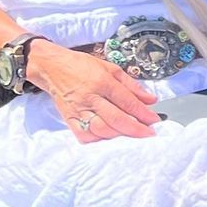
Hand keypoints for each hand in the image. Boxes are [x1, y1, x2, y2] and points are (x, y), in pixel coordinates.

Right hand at [29, 41, 159, 144]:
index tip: (155, 120)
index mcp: (102, 81)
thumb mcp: (110, 68)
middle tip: (148, 134)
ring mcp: (78, 109)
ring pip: (101, 129)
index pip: (127, 101)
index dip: (143, 113)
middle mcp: (90, 97)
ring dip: (119, 135)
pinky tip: (108, 137)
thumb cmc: (81, 66)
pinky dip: (98, 139)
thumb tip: (151, 100)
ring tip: (130, 135)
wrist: (52, 68)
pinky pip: (84, 135)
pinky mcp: (69, 119)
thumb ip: (131, 85)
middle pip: (116, 118)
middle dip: (135, 129)